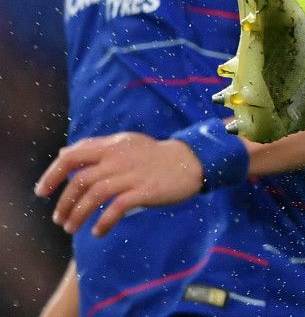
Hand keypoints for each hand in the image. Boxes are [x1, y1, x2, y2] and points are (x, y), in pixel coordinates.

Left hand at [35, 132, 204, 235]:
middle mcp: (118, 159)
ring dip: (78, 215)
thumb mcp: (124, 143)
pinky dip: (104, 222)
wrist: (192, 161)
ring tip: (71, 229)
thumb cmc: (154, 155)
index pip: (72, 156)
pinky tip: (98, 232)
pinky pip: (118, 207)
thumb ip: (94, 147)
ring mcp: (132, 174)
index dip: (52, 174)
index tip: (42, 192)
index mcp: (111, 146)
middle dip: (64, 203)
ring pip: (95, 195)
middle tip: (59, 220)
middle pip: (80, 181)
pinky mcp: (146, 190)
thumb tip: (63, 153)